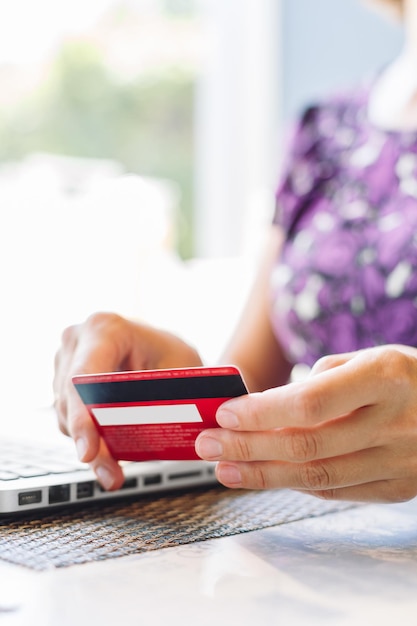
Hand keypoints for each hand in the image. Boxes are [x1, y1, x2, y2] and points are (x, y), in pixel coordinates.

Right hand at [53, 311, 201, 488]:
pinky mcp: (64, 385)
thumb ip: (164, 393)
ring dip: (90, 447)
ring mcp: (65, 363)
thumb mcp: (180, 368)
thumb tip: (157, 424)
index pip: (83, 376)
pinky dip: (89, 441)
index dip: (83, 416)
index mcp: (105, 328)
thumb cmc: (172, 354)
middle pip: (70, 400)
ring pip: (66, 415)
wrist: (162, 350)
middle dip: (89, 441)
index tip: (89, 450)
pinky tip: (108, 458)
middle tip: (110, 474)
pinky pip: (68, 420)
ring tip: (113, 471)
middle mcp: (77, 342)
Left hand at [195, 346, 416, 502]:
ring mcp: (400, 461)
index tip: (224, 413)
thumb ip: (324, 378)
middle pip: (307, 446)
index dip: (262, 413)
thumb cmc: (411, 377)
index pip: (311, 403)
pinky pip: (337, 491)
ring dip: (263, 475)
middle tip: (207, 445)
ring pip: (318, 478)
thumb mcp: (376, 356)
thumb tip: (272, 405)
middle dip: (247, 447)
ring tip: (225, 468)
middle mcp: (395, 422)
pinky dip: (296, 484)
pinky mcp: (399, 488)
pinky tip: (267, 475)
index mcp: (387, 377)